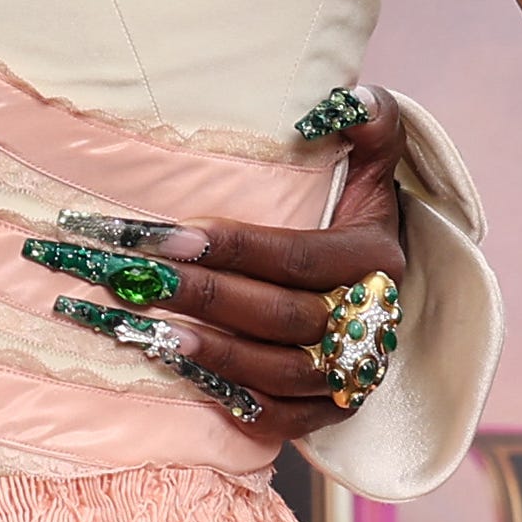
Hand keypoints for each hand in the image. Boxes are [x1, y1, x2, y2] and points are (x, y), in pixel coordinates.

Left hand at [32, 88, 408, 436]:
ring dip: (217, 356)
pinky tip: (192, 383)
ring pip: (284, 373)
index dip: (233, 247)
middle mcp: (370, 318)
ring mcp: (355, 369)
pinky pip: (292, 420)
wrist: (384, 276)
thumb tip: (343, 101)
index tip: (165, 235)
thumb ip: (370, 121)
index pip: (297, 257)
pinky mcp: (337, 407)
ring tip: (154, 335)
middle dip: (204, 297)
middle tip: (137, 280)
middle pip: (282, 315)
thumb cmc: (357, 208)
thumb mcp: (372, 161)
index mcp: (375, 257)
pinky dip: (245, 407)